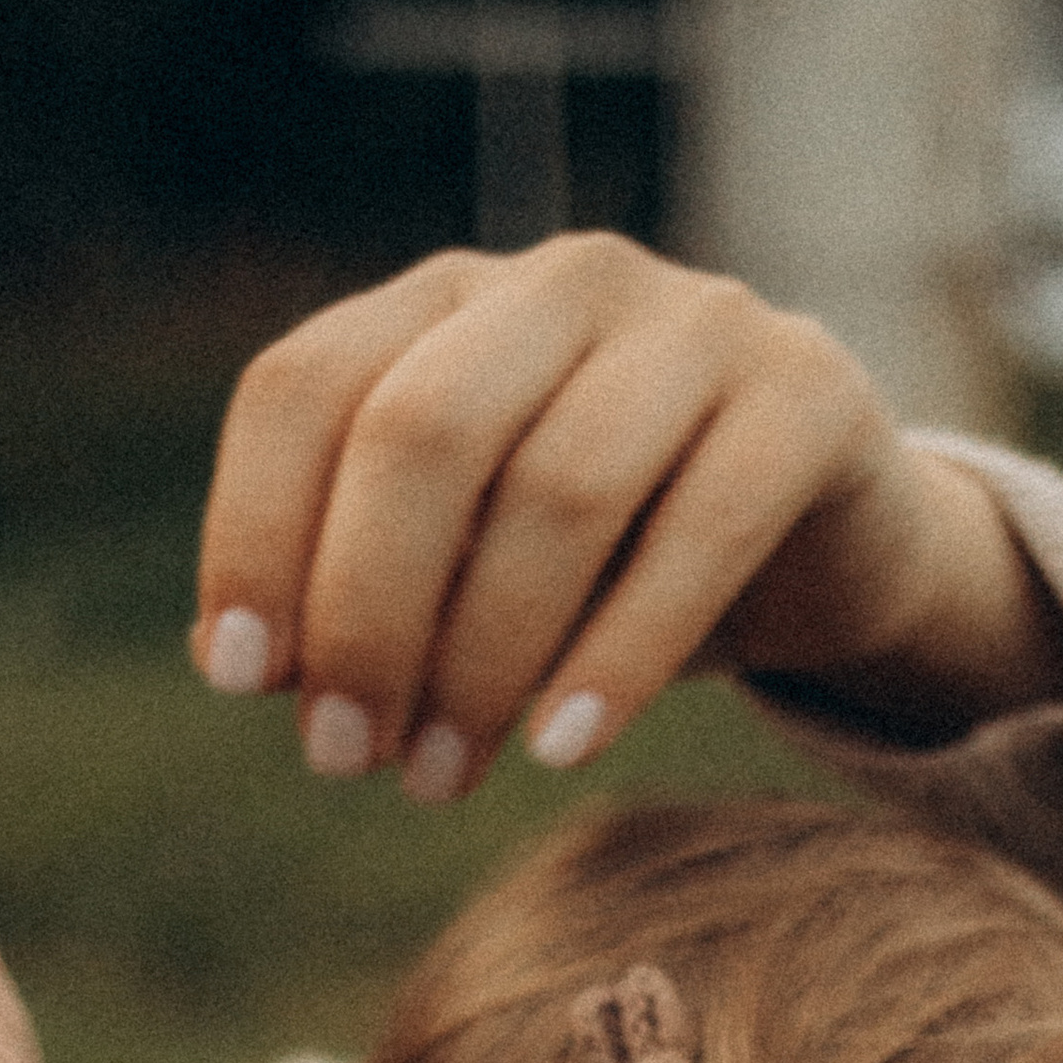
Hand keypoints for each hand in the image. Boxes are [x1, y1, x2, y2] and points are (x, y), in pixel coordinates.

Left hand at [193, 233, 1062, 795]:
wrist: (830, 553)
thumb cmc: (618, 570)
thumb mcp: (471, 576)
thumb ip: (359, 590)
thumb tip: (231, 660)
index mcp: (451, 300)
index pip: (309, 386)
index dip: (259, 531)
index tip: (244, 681)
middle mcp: (564, 281)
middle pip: (420, 431)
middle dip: (367, 613)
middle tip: (344, 759)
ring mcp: (697, 322)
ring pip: (558, 486)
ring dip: (483, 659)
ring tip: (440, 781)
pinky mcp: (808, 395)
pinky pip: (699, 532)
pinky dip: (618, 657)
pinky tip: (562, 751)